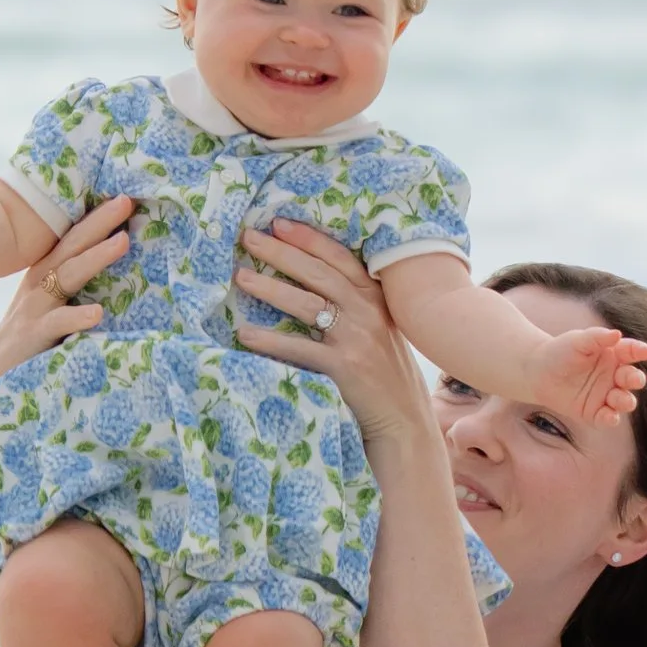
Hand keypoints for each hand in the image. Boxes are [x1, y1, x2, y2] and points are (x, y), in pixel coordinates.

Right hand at [0, 197, 133, 400]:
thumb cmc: (26, 353)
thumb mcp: (49, 316)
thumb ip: (71, 297)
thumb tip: (115, 285)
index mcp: (42, 280)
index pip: (69, 242)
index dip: (93, 220)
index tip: (121, 198)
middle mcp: (36, 288)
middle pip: (69, 247)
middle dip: (97, 222)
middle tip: (126, 201)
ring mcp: (32, 312)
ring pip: (66, 276)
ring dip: (95, 257)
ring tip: (123, 242)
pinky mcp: (31, 339)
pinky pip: (56, 325)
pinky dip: (76, 317)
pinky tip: (98, 314)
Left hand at [233, 222, 430, 448]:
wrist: (405, 423)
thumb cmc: (387, 376)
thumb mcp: (380, 330)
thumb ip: (357, 305)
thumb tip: (313, 283)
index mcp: (376, 298)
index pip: (339, 258)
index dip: (308, 238)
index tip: (277, 223)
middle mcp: (368, 312)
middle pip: (318, 273)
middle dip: (281, 253)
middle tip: (248, 238)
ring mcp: (358, 338)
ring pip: (307, 304)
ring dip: (270, 288)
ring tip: (240, 277)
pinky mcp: (346, 367)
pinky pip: (300, 349)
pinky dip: (270, 341)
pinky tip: (245, 334)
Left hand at [525, 322, 646, 428]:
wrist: (536, 372)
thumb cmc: (560, 352)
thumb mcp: (577, 340)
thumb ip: (597, 337)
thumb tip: (616, 334)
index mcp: (614, 354)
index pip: (631, 352)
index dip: (639, 351)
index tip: (644, 351)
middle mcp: (613, 376)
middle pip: (631, 378)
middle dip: (635, 379)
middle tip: (633, 379)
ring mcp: (605, 395)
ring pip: (624, 400)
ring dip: (626, 401)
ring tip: (621, 399)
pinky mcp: (594, 413)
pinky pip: (607, 418)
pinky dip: (611, 419)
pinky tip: (610, 416)